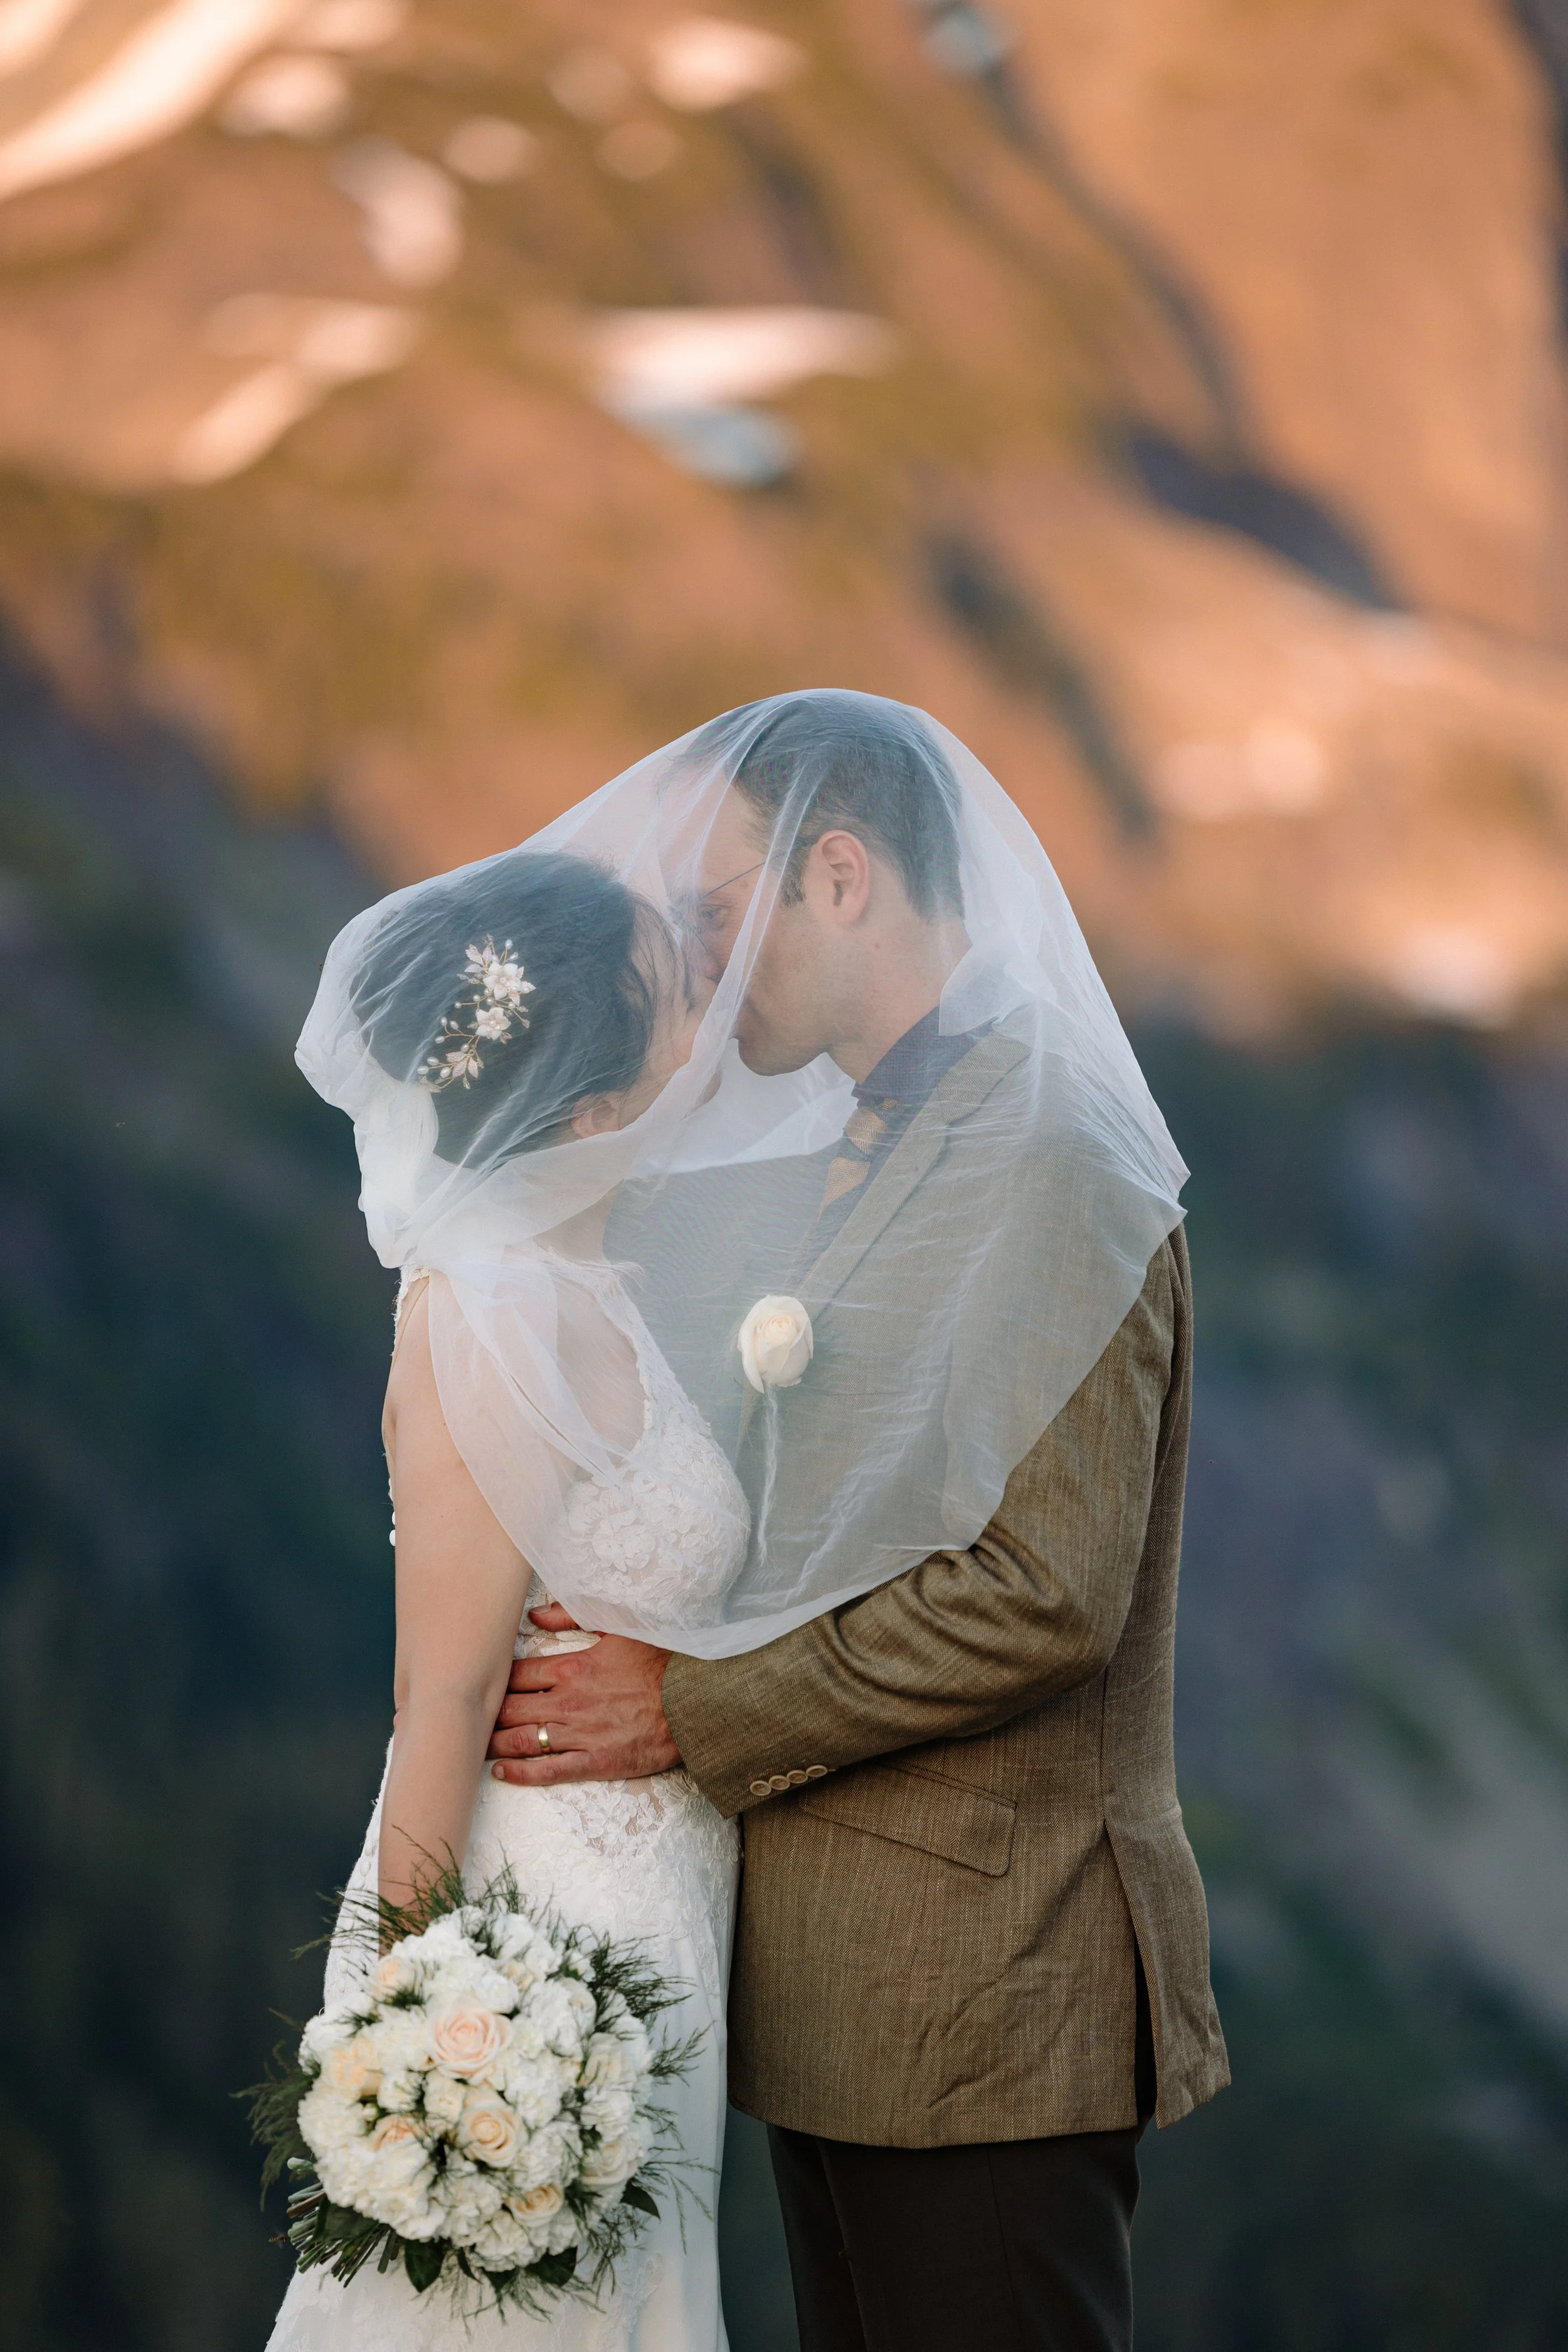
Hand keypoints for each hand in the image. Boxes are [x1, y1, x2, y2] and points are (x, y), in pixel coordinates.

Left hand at [487, 1604, 677, 1783]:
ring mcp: (579, 1734)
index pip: (517, 1674)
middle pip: (511, 1708)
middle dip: (485, 1714)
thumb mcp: (620, 1625)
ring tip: (474, 1746)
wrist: (696, 1701)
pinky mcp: (594, 1762)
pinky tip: (501, 1772)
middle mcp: (568, 1701)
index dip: (494, 1680)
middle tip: (466, 1718)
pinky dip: (520, 1773)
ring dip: (494, 1744)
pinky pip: (548, 1771)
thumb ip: (574, 1615)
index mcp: (572, 1667)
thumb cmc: (661, 1662)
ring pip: (521, 1740)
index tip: (481, 1683)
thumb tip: (535, 1613)